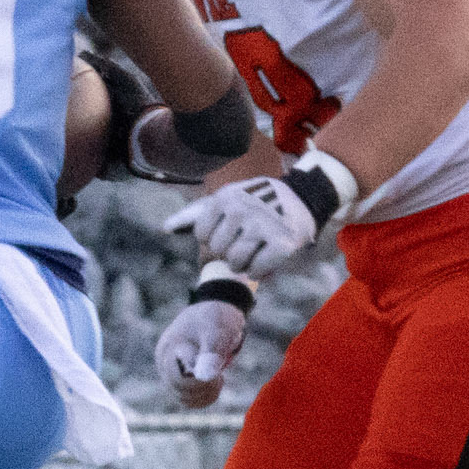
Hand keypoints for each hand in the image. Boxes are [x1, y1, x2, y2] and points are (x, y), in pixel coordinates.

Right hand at [154, 300, 246, 404]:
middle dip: (204, 387)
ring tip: (218, 378)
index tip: (217, 366)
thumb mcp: (218, 332)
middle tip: (220, 374)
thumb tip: (203, 377)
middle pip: (179, 391)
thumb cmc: (217, 318)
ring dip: (204, 394)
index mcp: (169, 349)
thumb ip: (211, 353)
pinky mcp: (179, 376)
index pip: (179, 380)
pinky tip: (214, 385)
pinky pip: (186, 397)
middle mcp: (164, 361)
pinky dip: (202, 397)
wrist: (219, 310)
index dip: (201, 379)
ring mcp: (170, 369)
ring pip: (182, 397)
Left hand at [165, 177, 317, 277]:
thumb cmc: (256, 202)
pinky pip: (257, 270)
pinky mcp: (281, 244)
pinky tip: (265, 258)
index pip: (201, 234)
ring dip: (243, 264)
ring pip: (235, 262)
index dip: (213, 238)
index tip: (229, 230)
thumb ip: (195, 215)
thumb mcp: (226, 200)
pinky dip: (259, 271)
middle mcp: (242, 209)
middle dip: (228, 251)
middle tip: (243, 242)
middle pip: (217, 250)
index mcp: (225, 198)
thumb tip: (166, 228)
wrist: (302, 199)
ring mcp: (262, 226)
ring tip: (252, 252)